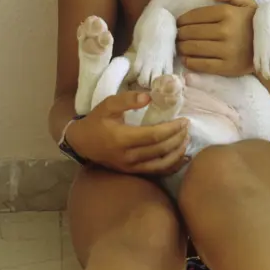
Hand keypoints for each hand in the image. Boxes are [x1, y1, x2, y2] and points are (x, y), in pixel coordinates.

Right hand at [66, 92, 189, 174]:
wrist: (82, 143)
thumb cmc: (96, 121)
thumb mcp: (108, 105)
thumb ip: (127, 100)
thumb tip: (149, 97)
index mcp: (123, 138)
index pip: (154, 136)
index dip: (172, 129)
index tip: (183, 119)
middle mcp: (129, 156)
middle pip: (160, 150)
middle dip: (177, 138)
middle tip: (187, 126)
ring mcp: (131, 167)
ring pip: (161, 164)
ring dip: (177, 153)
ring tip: (186, 139)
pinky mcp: (132, 172)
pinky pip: (156, 172)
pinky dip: (171, 166)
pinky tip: (181, 158)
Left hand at [176, 0, 256, 76]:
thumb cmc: (254, 23)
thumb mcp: (247, 3)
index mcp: (228, 13)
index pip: (196, 15)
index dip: (183, 19)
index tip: (178, 23)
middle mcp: (226, 31)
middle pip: (192, 32)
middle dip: (180, 34)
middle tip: (177, 35)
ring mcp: (227, 50)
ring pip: (194, 48)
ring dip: (182, 47)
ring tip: (180, 46)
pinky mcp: (228, 67)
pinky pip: (202, 65)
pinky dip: (190, 62)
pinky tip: (187, 59)